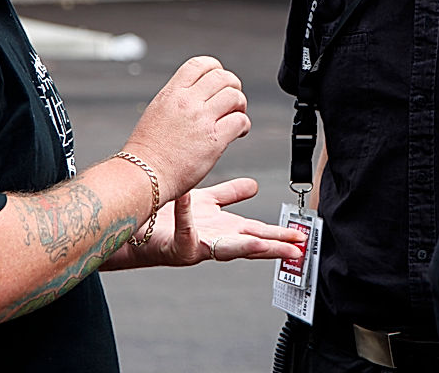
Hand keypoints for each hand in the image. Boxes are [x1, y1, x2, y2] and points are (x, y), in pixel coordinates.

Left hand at [106, 178, 304, 268]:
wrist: (136, 231)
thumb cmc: (170, 219)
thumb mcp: (208, 203)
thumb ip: (231, 194)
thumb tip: (255, 187)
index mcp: (224, 230)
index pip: (258, 233)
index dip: (280, 236)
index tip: (302, 237)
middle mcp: (214, 241)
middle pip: (249, 246)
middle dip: (273, 249)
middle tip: (295, 251)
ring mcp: (195, 246)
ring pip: (223, 250)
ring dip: (245, 247)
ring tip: (263, 243)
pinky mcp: (174, 247)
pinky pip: (183, 229)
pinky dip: (187, 216)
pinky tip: (192, 200)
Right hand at [122, 56, 250, 202]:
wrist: (143, 176)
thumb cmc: (148, 151)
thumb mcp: (157, 112)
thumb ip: (177, 100)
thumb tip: (199, 95)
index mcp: (171, 93)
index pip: (200, 64)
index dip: (215, 68)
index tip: (219, 81)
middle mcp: (187, 102)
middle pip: (223, 77)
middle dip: (233, 86)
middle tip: (232, 102)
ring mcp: (201, 119)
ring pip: (235, 96)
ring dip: (240, 106)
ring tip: (236, 117)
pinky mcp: (214, 139)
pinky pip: (240, 121)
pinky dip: (243, 125)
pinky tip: (237, 133)